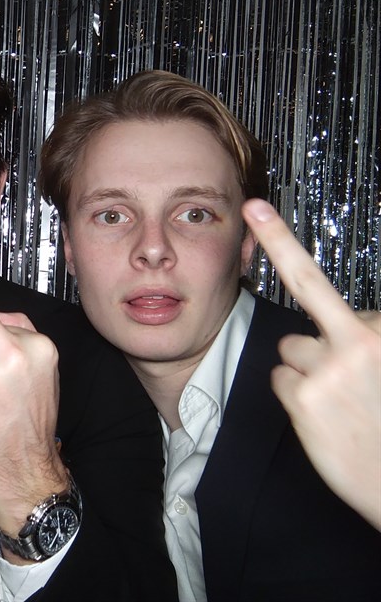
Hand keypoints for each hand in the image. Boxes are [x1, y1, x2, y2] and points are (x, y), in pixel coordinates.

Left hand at [243, 199, 380, 529]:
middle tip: (255, 208)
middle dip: (278, 241)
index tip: (260, 210)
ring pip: (293, 346)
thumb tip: (346, 316)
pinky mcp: (304, 398)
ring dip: (308, 365)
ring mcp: (329, 370)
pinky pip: (282, 379)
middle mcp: (360, 343)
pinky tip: (325, 414)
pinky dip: (297, 393)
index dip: (286, 243)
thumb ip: (366, 335)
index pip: (328, 285)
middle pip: (307, 286)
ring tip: (342, 397)